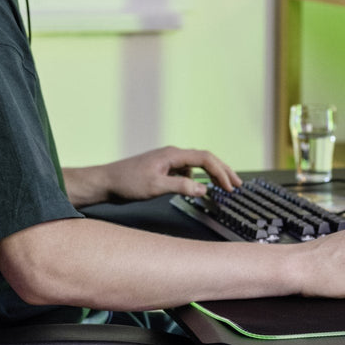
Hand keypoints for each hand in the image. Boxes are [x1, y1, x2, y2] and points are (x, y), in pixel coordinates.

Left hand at [90, 146, 242, 203]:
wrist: (107, 181)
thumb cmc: (128, 182)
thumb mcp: (156, 186)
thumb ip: (181, 186)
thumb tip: (204, 189)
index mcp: (173, 154)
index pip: (205, 158)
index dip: (221, 171)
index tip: (231, 186)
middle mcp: (173, 154)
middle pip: (205, 158)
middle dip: (223, 170)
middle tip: (237, 184)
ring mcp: (168, 161)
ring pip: (197, 165)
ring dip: (212, 174)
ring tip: (225, 186)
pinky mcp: (163, 169)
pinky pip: (187, 171)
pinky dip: (199, 178)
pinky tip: (202, 188)